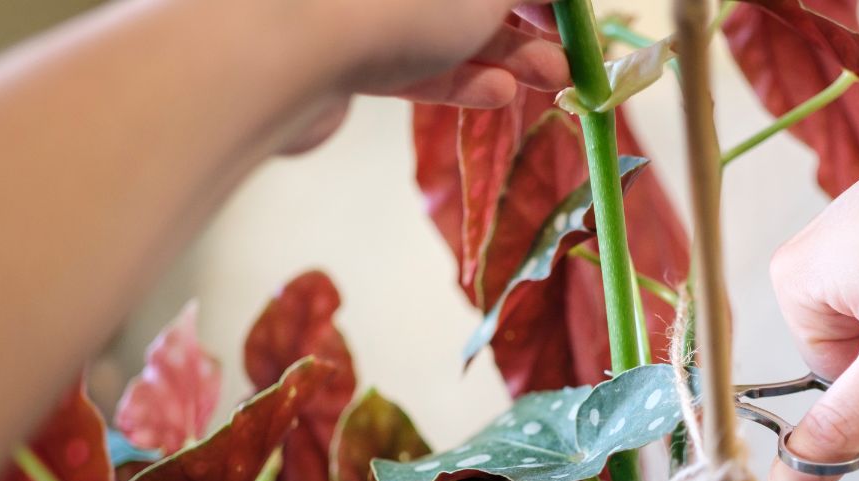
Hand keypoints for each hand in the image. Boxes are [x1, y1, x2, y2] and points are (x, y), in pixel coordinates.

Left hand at [282, 0, 566, 152]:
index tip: (574, 15)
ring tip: (552, 78)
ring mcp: (365, 8)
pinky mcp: (345, 53)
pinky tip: (500, 94)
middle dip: (530, 15)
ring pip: (447, 25)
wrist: (284, 48)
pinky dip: (460, 78)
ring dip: (509, 52)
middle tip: (572, 50)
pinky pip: (414, 63)